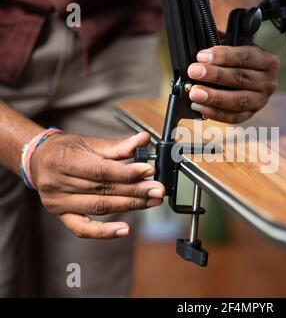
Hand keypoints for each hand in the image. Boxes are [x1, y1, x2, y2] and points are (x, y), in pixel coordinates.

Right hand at [30, 132, 164, 238]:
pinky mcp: (61, 216)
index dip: (127, 173)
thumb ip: (118, 146)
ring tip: (151, 202)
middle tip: (158, 190)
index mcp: (64, 160)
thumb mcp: (89, 142)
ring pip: (99, 207)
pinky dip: (105, 232)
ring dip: (129, 206)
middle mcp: (58, 183)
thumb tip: (144, 140)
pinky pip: (83, 229)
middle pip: (103, 190)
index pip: (101, 170)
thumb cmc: (66, 150)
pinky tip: (124, 230)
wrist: (38, 161)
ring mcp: (58, 203)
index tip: (149, 172)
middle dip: (135, 191)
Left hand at [188, 45, 279, 123]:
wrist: (250, 74)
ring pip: (238, 101)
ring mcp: (260, 101)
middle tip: (194, 72)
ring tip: (195, 93)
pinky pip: (233, 117)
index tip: (202, 56)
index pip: (245, 57)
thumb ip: (223, 40)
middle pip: (241, 79)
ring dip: (214, 97)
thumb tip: (206, 49)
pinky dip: (215, 113)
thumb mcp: (236, 44)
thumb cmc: (240, 59)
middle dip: (215, 76)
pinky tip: (200, 107)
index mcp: (268, 61)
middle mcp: (268, 82)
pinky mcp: (250, 114)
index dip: (223, 56)